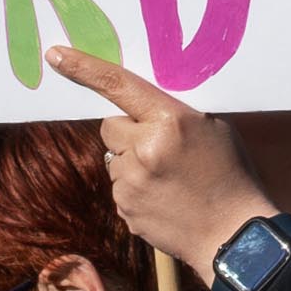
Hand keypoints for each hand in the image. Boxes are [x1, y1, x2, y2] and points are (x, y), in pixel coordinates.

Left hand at [47, 47, 278, 273]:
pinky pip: (120, 187)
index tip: (56, 56)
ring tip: (170, 180)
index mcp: (169, 120)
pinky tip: (166, 199)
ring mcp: (131, 182)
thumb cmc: (231, 175)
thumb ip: (172, 115)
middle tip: (161, 148)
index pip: (118, 85)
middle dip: (128, 133)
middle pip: (110, 126)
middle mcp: (144, 149)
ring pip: (114, 159)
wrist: (234, 233)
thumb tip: (137, 111)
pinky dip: (137, 190)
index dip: (83, 68)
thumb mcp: (212, 129)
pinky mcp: (125, 208)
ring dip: (134, 164)